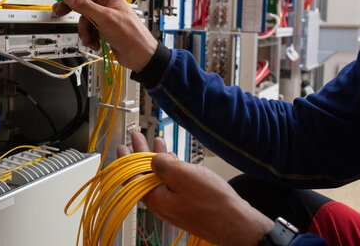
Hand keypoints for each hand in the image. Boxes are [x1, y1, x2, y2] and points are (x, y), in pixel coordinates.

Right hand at [52, 0, 157, 72]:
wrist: (140, 56)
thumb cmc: (130, 35)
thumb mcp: (104, 18)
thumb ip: (85, 6)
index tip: (60, 6)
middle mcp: (108, 8)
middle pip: (84, 9)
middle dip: (80, 21)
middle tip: (64, 19)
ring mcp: (107, 21)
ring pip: (86, 23)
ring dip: (85, 33)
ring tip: (91, 41)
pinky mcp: (106, 32)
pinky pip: (91, 32)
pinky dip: (91, 39)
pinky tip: (96, 45)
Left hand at [118, 132, 273, 245]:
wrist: (236, 223)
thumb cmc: (211, 202)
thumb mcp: (182, 175)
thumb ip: (162, 164)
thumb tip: (154, 158)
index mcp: (155, 198)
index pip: (133, 176)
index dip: (127, 159)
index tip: (123, 146)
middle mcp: (162, 202)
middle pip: (145, 173)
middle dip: (141, 153)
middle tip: (137, 136)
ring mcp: (175, 202)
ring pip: (160, 175)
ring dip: (158, 157)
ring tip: (158, 141)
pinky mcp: (188, 202)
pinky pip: (173, 181)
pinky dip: (171, 166)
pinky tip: (175, 157)